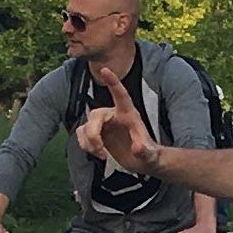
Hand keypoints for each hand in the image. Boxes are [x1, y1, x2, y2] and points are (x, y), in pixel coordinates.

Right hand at [77, 65, 162, 179]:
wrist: (143, 163)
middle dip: (93, 133)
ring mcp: (104, 125)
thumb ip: (145, 151)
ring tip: (101, 154)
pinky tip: (96, 154)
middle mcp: (115, 116)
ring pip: (86, 126)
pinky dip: (85, 144)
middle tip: (100, 150)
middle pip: (95, 115)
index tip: (105, 69)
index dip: (113, 82)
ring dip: (88, 141)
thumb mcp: (150, 155)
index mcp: (129, 114)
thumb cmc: (149, 155)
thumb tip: (137, 148)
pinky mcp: (97, 134)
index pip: (120, 95)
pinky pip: (82, 133)